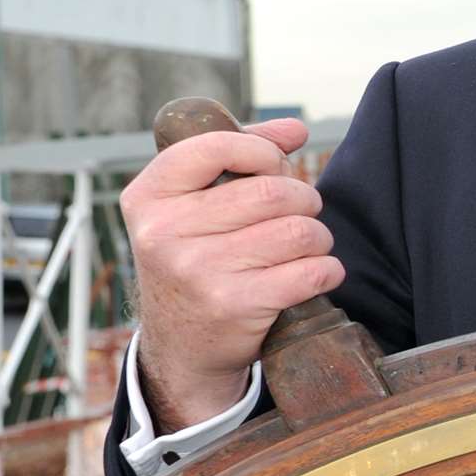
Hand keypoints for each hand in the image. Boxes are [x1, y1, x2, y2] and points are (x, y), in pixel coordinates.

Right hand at [121, 118, 343, 430]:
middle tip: (300, 212)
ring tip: (306, 244)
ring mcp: (197, 272)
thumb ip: (240, 154)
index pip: (215, 146)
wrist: (181, 346)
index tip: (274, 165)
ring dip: (317, 236)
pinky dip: (326, 269)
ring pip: (298, 231)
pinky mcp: (233, 306)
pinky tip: (316, 272)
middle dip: (303, 199)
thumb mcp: (192, 205)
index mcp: (149, 197)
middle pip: (273, 191)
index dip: (260, 150)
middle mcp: (163, 233)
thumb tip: (296, 129)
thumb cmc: (196, 258)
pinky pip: (310, 271)